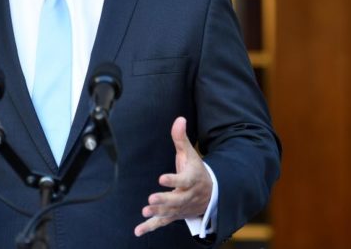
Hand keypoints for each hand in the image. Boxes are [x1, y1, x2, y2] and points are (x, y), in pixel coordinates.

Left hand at [134, 117, 211, 236]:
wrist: (211, 193)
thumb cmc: (196, 170)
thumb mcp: (190, 154)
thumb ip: (181, 138)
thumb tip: (179, 118)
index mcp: (192, 179)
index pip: (184, 180)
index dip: (173, 179)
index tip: (161, 178)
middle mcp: (188, 196)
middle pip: (177, 200)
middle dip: (164, 201)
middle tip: (151, 199)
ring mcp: (181, 208)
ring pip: (170, 212)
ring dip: (157, 213)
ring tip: (145, 211)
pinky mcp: (175, 215)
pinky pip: (162, 223)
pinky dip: (150, 227)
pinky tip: (138, 231)